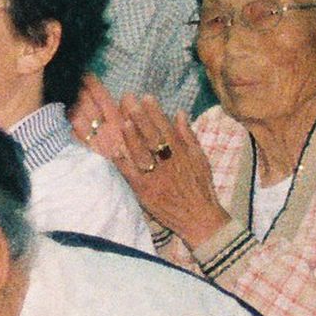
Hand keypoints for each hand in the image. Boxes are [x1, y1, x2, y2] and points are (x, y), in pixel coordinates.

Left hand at [77, 78, 221, 244]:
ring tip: (123, 121)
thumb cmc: (201, 187)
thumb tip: (179, 112)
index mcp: (182, 153)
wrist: (200, 218)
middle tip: (129, 100)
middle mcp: (169, 163)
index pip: (166, 128)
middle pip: (152, 137)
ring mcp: (156, 177)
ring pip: (142, 154)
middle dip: (140, 117)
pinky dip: (124, 163)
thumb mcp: (200, 158)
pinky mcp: (146, 192)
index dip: (155, 112)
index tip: (146, 97)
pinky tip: (114, 151)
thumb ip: (188, 135)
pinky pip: (133, 175)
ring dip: (132, 137)